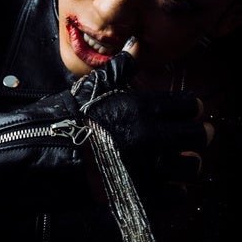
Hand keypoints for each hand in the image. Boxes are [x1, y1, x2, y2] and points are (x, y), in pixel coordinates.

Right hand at [71, 38, 211, 186]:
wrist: (40, 154)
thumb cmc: (65, 118)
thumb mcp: (94, 87)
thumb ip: (122, 68)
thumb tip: (135, 46)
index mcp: (142, 108)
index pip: (188, 106)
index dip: (192, 107)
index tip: (191, 110)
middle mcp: (150, 137)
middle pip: (198, 136)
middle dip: (200, 134)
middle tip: (198, 135)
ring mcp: (145, 168)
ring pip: (191, 167)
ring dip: (190, 163)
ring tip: (185, 161)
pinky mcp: (138, 194)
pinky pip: (174, 195)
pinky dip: (176, 190)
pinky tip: (170, 184)